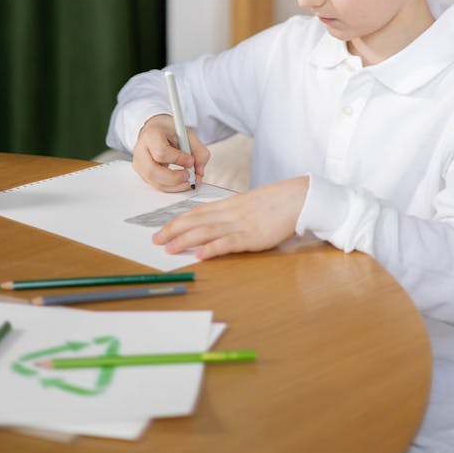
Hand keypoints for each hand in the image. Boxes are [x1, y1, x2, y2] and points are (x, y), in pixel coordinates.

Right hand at [132, 114, 209, 191]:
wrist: (156, 130)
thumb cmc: (169, 131)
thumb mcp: (186, 134)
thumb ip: (198, 150)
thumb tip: (200, 171)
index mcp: (151, 135)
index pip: (161, 151)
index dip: (178, 159)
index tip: (191, 161)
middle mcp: (141, 150)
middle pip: (153, 171)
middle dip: (174, 178)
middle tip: (190, 176)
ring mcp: (139, 164)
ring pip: (154, 182)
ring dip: (175, 186)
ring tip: (189, 181)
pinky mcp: (143, 174)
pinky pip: (157, 185)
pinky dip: (171, 187)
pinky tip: (181, 182)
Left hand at [152, 177, 309, 259]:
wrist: (298, 198)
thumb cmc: (275, 202)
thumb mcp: (249, 204)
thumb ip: (232, 213)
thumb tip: (215, 222)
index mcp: (229, 205)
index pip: (196, 212)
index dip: (177, 221)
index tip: (162, 229)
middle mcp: (230, 213)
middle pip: (196, 221)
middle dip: (173, 231)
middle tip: (155, 240)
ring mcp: (240, 225)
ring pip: (206, 231)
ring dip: (185, 240)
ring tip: (169, 248)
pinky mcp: (252, 236)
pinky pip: (228, 243)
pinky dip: (212, 248)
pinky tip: (199, 254)